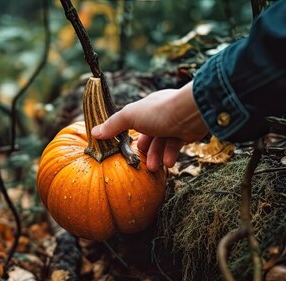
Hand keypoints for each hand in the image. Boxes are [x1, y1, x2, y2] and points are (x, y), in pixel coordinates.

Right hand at [91, 81, 207, 171]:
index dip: (132, 137)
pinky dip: (170, 155)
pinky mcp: (186, 133)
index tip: (128, 150)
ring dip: (157, 156)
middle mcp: (160, 114)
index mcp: (147, 108)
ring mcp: (174, 124)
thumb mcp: (130, 117)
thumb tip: (94, 132)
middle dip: (146, 151)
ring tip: (154, 168)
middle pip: (149, 136)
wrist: (191, 113)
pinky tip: (168, 163)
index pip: (136, 122)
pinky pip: (175, 146)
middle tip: (143, 163)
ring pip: (162, 143)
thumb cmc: (158, 112)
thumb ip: (113, 125)